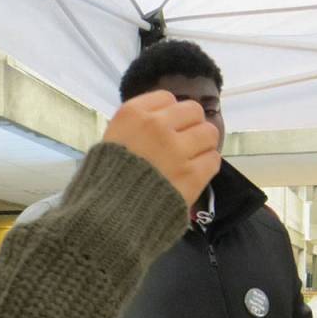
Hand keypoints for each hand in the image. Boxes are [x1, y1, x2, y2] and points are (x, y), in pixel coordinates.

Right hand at [103, 90, 219, 206]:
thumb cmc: (103, 183)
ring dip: (202, 145)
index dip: (170, 114)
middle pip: (193, 111)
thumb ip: (135, 128)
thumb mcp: (110, 143)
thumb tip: (163, 123)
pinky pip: (213, 159)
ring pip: (209, 133)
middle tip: (183, 144)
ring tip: (191, 159)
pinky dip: (206, 166)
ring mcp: (177, 150)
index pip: (167, 98)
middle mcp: (157, 126)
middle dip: (190, 126)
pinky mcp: (192, 175)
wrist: (108, 219)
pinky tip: (194, 174)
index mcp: (132, 115)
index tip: (167, 128)